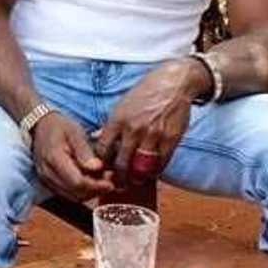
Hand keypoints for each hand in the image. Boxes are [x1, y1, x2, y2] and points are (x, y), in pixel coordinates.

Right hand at [31, 112, 113, 201]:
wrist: (40, 126)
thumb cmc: (60, 127)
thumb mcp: (75, 132)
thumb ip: (84, 151)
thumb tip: (97, 168)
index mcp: (54, 158)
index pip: (77, 182)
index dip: (96, 186)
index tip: (110, 182)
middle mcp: (47, 172)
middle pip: (75, 193)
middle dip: (95, 191)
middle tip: (109, 181)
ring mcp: (45, 178)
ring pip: (72, 197)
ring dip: (89, 193)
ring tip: (101, 181)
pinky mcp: (47, 182)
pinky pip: (67, 194)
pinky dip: (80, 192)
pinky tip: (90, 182)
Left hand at [94, 59, 202, 185]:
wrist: (171, 84)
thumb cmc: (143, 95)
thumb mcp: (120, 106)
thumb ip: (110, 125)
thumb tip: (96, 139)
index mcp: (117, 120)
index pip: (103, 149)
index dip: (101, 163)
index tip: (102, 170)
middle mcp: (133, 129)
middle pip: (121, 162)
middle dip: (118, 176)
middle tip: (117, 183)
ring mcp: (152, 135)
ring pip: (141, 166)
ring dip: (137, 177)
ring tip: (134, 181)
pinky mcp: (170, 139)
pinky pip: (161, 162)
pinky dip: (156, 170)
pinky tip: (151, 172)